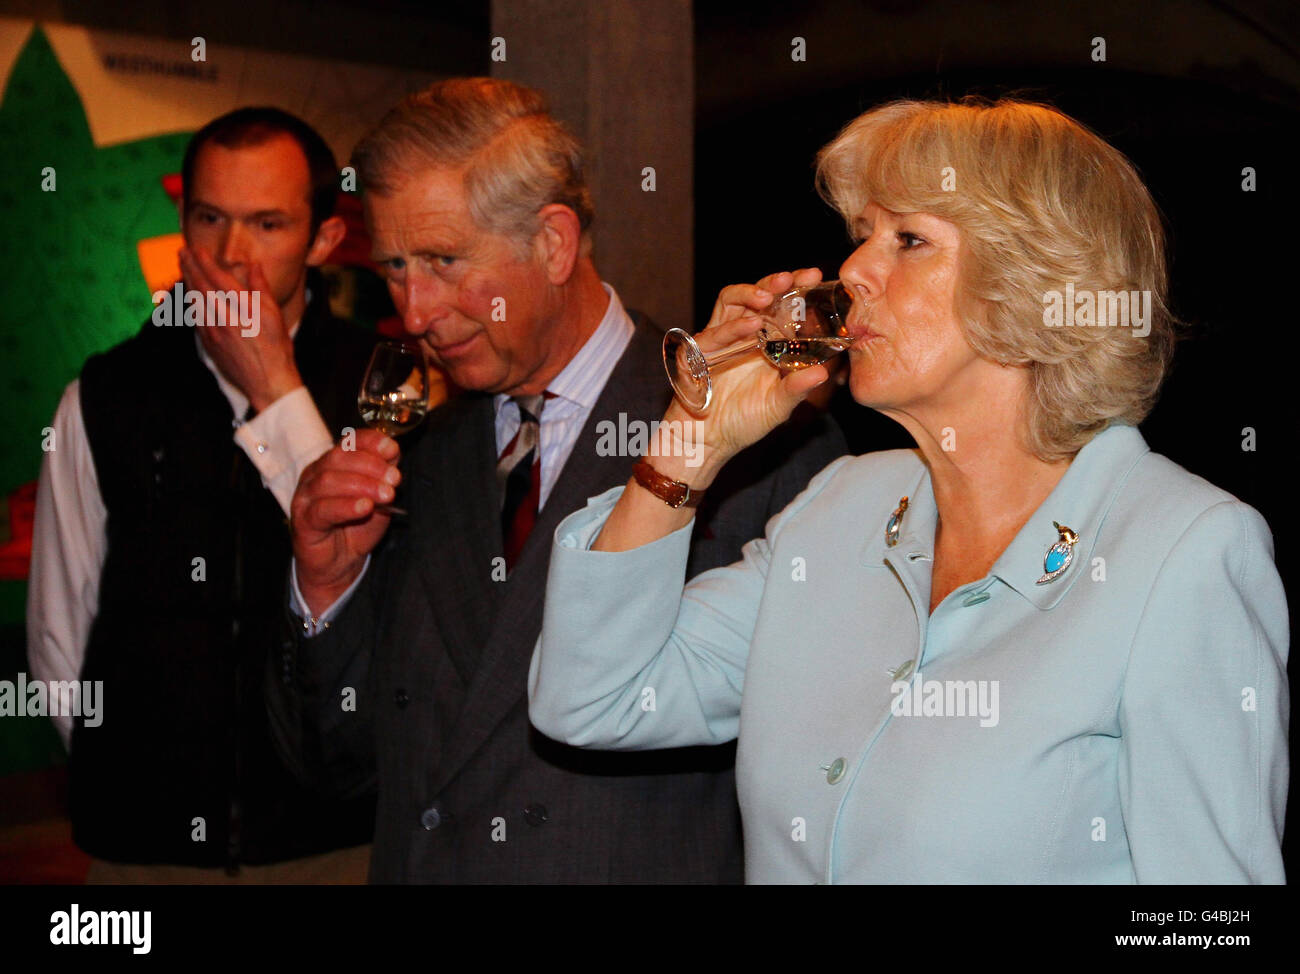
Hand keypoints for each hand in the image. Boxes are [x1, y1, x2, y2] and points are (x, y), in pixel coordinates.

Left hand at [180, 245, 301, 412]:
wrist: (268, 382)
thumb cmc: (277, 350)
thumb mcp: (275, 316)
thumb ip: (261, 288)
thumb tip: (254, 266)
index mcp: (243, 308)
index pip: (218, 277)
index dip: (205, 261)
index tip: (196, 249)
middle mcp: (225, 317)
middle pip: (201, 286)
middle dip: (190, 266)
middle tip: (181, 252)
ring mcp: (214, 331)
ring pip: (195, 300)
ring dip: (187, 281)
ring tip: (182, 267)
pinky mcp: (209, 343)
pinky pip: (195, 317)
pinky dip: (189, 302)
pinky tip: (188, 294)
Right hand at [291, 429, 400, 615]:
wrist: (339, 563)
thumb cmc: (356, 527)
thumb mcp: (377, 498)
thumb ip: (383, 477)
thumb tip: (393, 455)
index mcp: (334, 463)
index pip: (349, 442)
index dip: (370, 442)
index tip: (392, 449)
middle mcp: (316, 474)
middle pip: (339, 458)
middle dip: (371, 465)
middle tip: (394, 479)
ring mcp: (306, 497)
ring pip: (329, 481)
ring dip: (362, 485)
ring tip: (386, 495)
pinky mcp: (303, 521)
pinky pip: (322, 509)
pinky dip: (346, 506)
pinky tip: (365, 507)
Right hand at [663, 268, 830, 479]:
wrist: (707, 443)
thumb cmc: (743, 422)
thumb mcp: (778, 407)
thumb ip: (798, 388)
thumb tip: (823, 372)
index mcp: (765, 341)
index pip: (781, 306)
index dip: (797, 290)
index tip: (816, 279)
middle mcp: (742, 334)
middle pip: (757, 295)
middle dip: (775, 282)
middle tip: (795, 278)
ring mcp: (719, 339)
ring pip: (731, 301)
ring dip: (749, 293)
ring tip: (769, 297)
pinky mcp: (697, 352)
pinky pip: (714, 333)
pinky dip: (732, 327)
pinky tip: (751, 325)